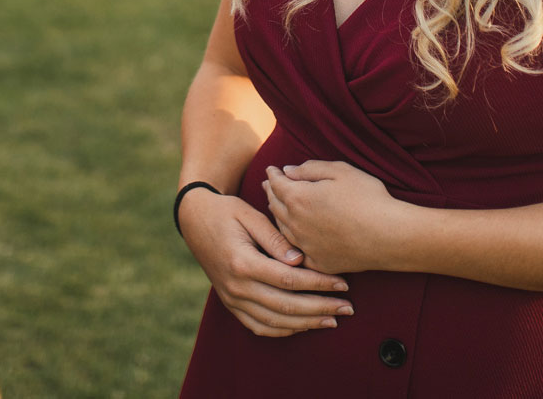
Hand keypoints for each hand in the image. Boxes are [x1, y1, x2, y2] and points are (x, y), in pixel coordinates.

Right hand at [177, 190, 352, 337]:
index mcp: (242, 262)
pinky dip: (283, 330)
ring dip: (306, 324)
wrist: (194, 219)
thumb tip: (300, 261)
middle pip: (285, 306)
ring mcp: (231, 299)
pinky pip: (258, 326)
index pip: (289, 280)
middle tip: (347, 307)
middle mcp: (236, 286)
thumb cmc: (226, 211)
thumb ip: (275, 239)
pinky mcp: (230, 304)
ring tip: (332, 320)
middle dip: (320, 308)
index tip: (343, 284)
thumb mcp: (250, 215)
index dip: (319, 284)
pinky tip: (303, 326)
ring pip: (274, 322)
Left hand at [263, 161, 402, 275]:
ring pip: (282, 228)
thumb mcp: (341, 171)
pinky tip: (293, 236)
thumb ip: (310, 168)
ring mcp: (305, 246)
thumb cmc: (368, 198)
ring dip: (278, 215)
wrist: (389, 236)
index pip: (277, 183)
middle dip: (271, 192)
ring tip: (278, 206)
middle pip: (275, 205)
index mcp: (298, 198)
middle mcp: (296, 223)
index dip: (273, 175)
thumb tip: (288, 171)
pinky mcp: (318, 263)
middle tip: (268, 185)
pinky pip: (297, 251)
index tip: (272, 169)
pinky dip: (291, 240)